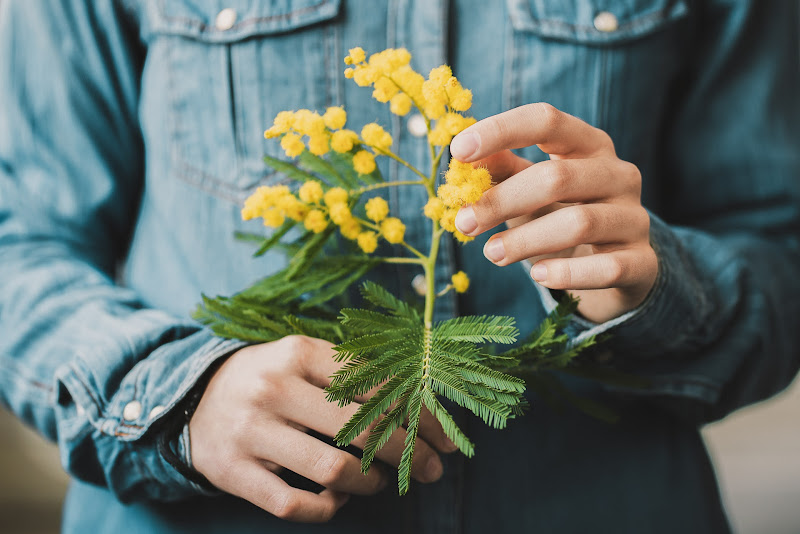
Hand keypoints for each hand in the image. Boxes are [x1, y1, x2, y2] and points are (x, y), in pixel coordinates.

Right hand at [189, 335, 454, 521]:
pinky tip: (337, 498)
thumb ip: (352, 372)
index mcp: (299, 353)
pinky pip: (293, 504)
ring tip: (381, 482)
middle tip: (431, 469)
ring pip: (333, 468)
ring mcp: (252, 432)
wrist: (191, 401)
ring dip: (371, 482)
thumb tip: (419, 404)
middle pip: (362, 427)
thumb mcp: (302, 359)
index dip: (419, 413)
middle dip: (409, 453)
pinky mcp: (233, 472)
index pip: (376, 384)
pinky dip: (327, 507)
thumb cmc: (268, 379)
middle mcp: (274, 388)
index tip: (445, 437)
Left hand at [450, 103, 657, 323]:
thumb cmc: (562, 217)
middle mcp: (619, 174)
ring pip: (579, 223)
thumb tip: (460, 158)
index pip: (547, 121)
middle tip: (465, 223)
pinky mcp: (642, 262)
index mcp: (589, 145)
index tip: (457, 151)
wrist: (617, 267)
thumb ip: (502, 170)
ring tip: (492, 254)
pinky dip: (566, 274)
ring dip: (525, 241)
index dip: (500, 130)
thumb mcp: (530, 190)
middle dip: (502, 201)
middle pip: (557, 177)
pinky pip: (606, 269)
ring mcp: (635, 218)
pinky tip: (539, 276)